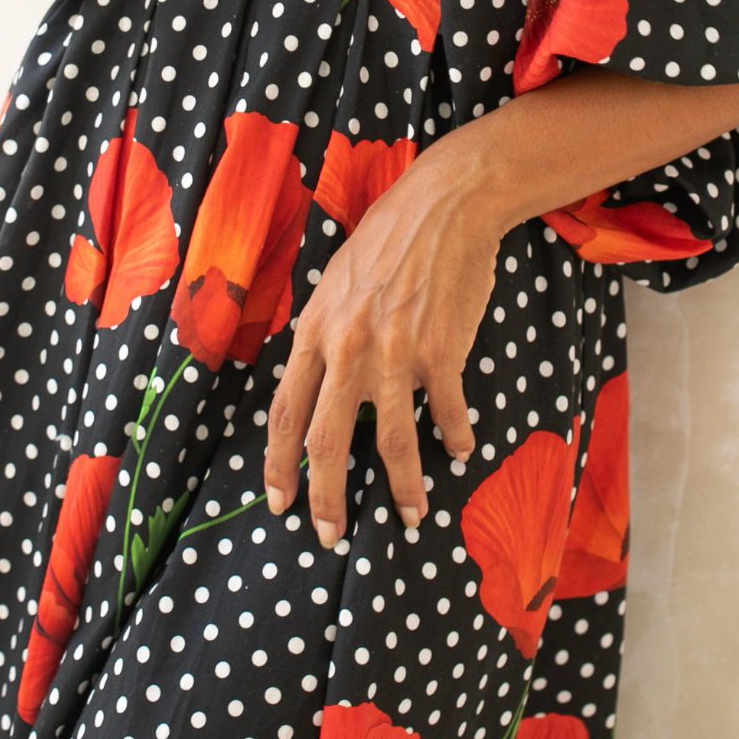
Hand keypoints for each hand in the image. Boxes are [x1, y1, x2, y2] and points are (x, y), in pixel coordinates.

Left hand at [264, 153, 494, 544]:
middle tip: (330, 533)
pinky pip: (445, 411)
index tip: (281, 501)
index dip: (280, 464)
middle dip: (326, 498)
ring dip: (402, 487)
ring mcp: (396, 353)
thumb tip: (316, 386)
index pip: (285, 412)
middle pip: (327, 442)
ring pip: (390, 442)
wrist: (444, 205)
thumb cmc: (388, 240)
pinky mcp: (442, 352)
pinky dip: (454, 436)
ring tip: (411, 516)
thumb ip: (323, 336)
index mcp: (315, 332)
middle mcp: (348, 348)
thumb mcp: (335, 285)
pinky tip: (459, 449)